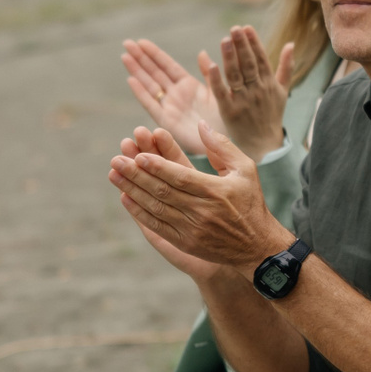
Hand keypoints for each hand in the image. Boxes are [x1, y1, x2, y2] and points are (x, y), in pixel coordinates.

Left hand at [109, 123, 291, 275]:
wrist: (256, 245)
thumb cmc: (250, 202)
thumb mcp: (245, 169)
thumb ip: (222, 146)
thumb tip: (201, 125)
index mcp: (216, 191)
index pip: (181, 176)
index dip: (158, 166)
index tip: (138, 155)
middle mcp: (202, 210)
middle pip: (163, 191)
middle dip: (137, 175)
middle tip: (117, 160)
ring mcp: (191, 229)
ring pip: (155, 207)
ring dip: (132, 190)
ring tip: (114, 174)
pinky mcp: (184, 242)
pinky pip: (156, 225)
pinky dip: (138, 212)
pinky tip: (125, 198)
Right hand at [121, 38, 223, 156]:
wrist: (226, 141)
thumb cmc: (225, 117)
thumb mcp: (216, 91)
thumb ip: (208, 73)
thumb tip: (201, 52)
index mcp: (189, 85)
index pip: (167, 65)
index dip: (154, 53)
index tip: (141, 41)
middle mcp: (176, 94)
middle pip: (155, 72)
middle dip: (141, 58)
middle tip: (126, 43)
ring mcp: (170, 107)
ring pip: (150, 85)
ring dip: (137, 71)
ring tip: (124, 56)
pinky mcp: (167, 121)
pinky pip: (151, 104)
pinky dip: (141, 92)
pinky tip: (131, 80)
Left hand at [200, 26, 290, 158]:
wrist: (264, 145)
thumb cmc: (272, 116)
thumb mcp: (283, 90)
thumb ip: (286, 67)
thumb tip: (291, 44)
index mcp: (269, 83)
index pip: (261, 58)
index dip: (254, 43)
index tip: (246, 28)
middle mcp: (258, 90)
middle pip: (248, 64)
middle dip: (242, 45)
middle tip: (234, 29)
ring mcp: (244, 100)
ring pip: (236, 75)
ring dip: (230, 57)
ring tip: (225, 40)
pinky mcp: (231, 111)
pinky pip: (223, 93)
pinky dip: (217, 79)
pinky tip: (212, 65)